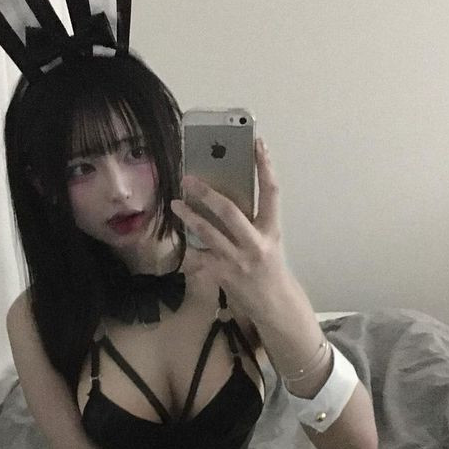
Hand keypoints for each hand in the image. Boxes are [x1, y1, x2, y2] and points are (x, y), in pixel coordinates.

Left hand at [170, 138, 290, 318]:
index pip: (271, 192)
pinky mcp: (222, 275)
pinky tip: (174, 240)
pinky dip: (185, 249)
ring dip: (189, 216)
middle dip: (207, 194)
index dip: (266, 166)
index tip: (258, 144)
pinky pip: (198, 258)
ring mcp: (237, 260)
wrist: (274, 304)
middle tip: (188, 179)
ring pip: (208, 233)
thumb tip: (224, 197)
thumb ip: (251, 221)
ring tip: (176, 204)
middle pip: (230, 211)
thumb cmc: (269, 268)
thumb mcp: (268, 241)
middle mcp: (255, 243)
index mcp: (271, 230)